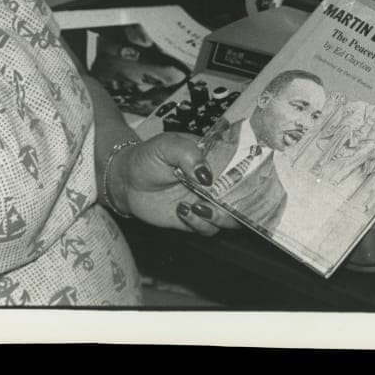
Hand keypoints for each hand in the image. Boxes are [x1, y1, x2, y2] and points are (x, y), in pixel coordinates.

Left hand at [111, 132, 239, 235]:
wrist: (126, 181)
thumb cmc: (147, 157)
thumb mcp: (166, 145)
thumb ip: (187, 153)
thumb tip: (206, 175)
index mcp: (214, 157)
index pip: (242, 165)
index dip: (249, 173)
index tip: (245, 179)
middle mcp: (215, 181)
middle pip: (242, 195)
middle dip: (238, 201)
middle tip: (220, 198)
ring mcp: (206, 201)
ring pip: (230, 217)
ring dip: (219, 215)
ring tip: (198, 206)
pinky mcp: (195, 219)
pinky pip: (209, 229)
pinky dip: (200, 224)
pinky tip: (182, 211)